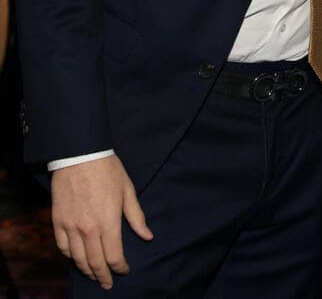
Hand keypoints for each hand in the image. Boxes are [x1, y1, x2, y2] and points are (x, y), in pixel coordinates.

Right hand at [51, 155, 152, 288]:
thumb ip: (136, 217)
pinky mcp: (58, 221)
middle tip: (107, 283)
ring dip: (87, 270)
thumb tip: (148, 236)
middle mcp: (88, 229)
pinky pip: (63, 247)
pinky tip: (76, 258)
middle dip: (103, 276)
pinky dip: (70, 257)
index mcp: (108, 222)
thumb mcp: (127, 190)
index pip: (114, 256)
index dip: (120, 267)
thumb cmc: (107, 169)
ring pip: (78, 259)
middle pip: (95, 263)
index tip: (124, 270)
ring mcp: (71, 226)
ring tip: (93, 275)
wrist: (80, 154)